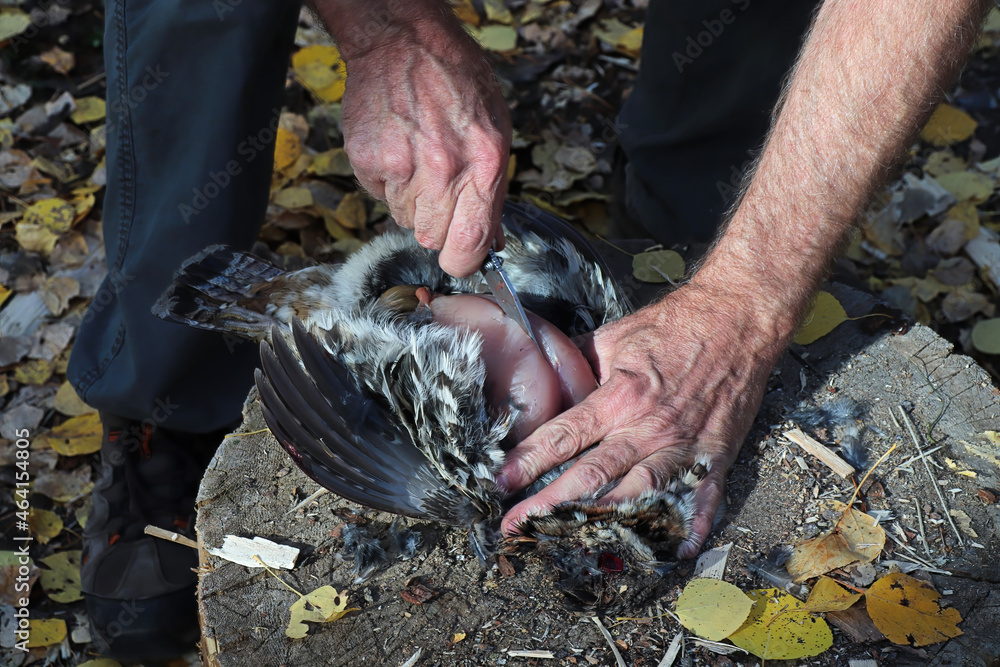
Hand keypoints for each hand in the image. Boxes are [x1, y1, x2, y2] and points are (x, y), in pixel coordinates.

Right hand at [337, 4, 510, 276]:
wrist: (403, 42)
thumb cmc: (457, 82)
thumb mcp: (495, 132)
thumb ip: (493, 191)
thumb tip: (493, 241)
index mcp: (483, 165)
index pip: (470, 245)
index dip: (464, 260)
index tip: (462, 257)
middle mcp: (442, 170)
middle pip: (432, 238)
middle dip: (438, 225)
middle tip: (440, 191)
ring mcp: (400, 167)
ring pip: (405, 220)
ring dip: (413, 202)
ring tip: (419, 160)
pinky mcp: (367, 162)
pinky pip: (381, 197)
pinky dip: (389, 184)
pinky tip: (399, 150)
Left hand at [498, 280, 788, 557]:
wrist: (737, 318)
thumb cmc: (674, 325)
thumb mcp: (615, 336)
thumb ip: (577, 364)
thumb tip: (541, 377)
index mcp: (619, 396)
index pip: (564, 436)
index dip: (528, 460)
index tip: (499, 481)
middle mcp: (648, 428)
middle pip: (591, 476)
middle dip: (549, 504)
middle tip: (516, 526)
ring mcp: (682, 446)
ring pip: (638, 495)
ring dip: (604, 523)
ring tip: (572, 547)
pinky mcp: (714, 455)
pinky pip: (701, 499)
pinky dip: (688, 528)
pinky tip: (671, 554)